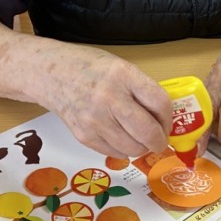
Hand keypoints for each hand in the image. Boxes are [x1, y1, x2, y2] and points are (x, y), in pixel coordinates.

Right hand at [44, 48, 172, 157]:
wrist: (51, 73)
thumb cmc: (89, 67)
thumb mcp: (121, 67)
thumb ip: (141, 89)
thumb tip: (163, 118)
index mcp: (123, 75)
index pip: (159, 102)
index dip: (169, 117)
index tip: (167, 122)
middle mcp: (109, 98)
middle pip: (147, 131)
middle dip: (159, 140)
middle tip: (160, 140)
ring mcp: (94, 119)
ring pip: (132, 148)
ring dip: (142, 147)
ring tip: (140, 139)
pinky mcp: (83, 136)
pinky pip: (114, 153)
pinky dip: (123, 150)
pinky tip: (121, 138)